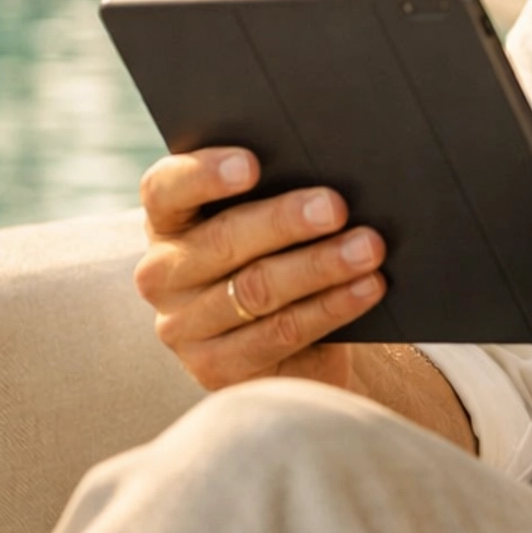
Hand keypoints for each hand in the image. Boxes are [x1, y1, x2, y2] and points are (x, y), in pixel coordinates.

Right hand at [135, 147, 385, 393]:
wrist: (290, 343)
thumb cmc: (280, 254)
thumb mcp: (267, 224)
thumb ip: (277, 194)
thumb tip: (333, 166)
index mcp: (168, 221)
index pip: (165, 189)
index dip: (204, 174)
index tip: (252, 164)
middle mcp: (162, 273)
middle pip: (222, 240)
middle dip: (285, 221)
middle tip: (337, 206)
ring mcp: (182, 327)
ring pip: (256, 289)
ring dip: (320, 265)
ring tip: (369, 247)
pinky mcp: (215, 368)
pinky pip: (280, 333)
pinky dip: (331, 307)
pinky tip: (368, 287)